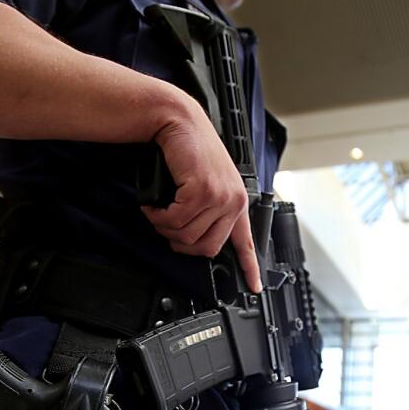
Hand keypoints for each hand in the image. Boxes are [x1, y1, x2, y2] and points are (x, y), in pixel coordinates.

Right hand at [142, 98, 262, 292]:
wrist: (178, 121)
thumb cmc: (188, 149)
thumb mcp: (206, 181)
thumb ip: (209, 207)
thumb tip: (193, 238)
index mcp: (237, 201)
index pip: (247, 242)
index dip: (250, 268)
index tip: (254, 288)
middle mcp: (233, 201)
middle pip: (206, 248)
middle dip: (181, 244)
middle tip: (166, 228)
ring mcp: (220, 197)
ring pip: (187, 236)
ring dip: (165, 227)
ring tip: (158, 211)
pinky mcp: (202, 191)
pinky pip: (175, 221)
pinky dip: (158, 216)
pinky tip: (154, 205)